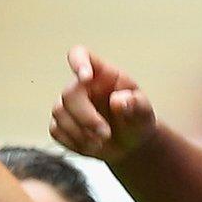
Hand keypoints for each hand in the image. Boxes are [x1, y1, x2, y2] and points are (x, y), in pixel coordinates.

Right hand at [49, 46, 157, 161]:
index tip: (85, 77)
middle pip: (69, 94)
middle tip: (106, 135)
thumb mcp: (144, 112)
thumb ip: (136, 104)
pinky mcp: (60, 124)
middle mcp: (81, 86)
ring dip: (80, 133)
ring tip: (102, 143)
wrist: (131, 143)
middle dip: (86, 118)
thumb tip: (119, 101)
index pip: (80, 55)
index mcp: (101, 74)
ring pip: (59, 113)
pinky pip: (56, 131)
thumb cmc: (137, 119)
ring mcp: (68, 105)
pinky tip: (91, 146)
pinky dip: (74, 143)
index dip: (78, 62)